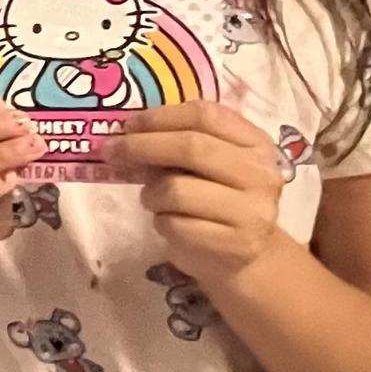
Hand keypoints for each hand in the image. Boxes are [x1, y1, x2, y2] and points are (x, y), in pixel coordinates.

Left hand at [113, 105, 285, 279]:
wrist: (247, 257)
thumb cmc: (216, 202)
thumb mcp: (206, 167)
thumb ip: (176, 146)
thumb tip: (123, 138)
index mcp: (255, 143)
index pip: (205, 114)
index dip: (160, 116)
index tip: (128, 125)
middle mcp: (260, 173)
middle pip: (191, 147)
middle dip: (142, 146)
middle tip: (110, 151)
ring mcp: (251, 210)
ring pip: (177, 190)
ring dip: (151, 194)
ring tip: (152, 199)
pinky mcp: (235, 244)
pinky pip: (176, 225)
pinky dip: (161, 222)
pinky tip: (170, 223)